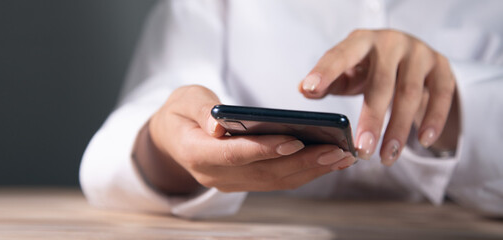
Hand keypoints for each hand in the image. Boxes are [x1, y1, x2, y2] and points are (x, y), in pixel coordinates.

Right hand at [134, 85, 355, 194]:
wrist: (172, 136)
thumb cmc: (180, 111)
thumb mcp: (184, 100)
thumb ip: (200, 110)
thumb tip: (217, 125)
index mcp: (195, 153)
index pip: (234, 155)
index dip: (265, 149)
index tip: (296, 141)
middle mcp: (213, 175)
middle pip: (263, 172)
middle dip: (303, 162)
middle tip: (337, 150)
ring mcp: (229, 183)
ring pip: (275, 181)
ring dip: (311, 171)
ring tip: (343, 156)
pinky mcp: (244, 183)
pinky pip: (277, 180)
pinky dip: (305, 172)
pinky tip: (329, 161)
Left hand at [299, 29, 458, 165]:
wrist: (408, 54)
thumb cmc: (368, 68)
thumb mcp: (346, 72)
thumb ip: (326, 82)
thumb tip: (304, 90)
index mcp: (361, 41)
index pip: (340, 55)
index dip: (325, 71)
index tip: (310, 89)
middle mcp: (391, 43)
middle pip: (381, 84)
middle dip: (371, 120)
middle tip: (361, 150)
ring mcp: (419, 53)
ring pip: (410, 94)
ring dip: (398, 129)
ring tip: (386, 158)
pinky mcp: (441, 66)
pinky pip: (442, 95)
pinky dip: (433, 120)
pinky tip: (423, 141)